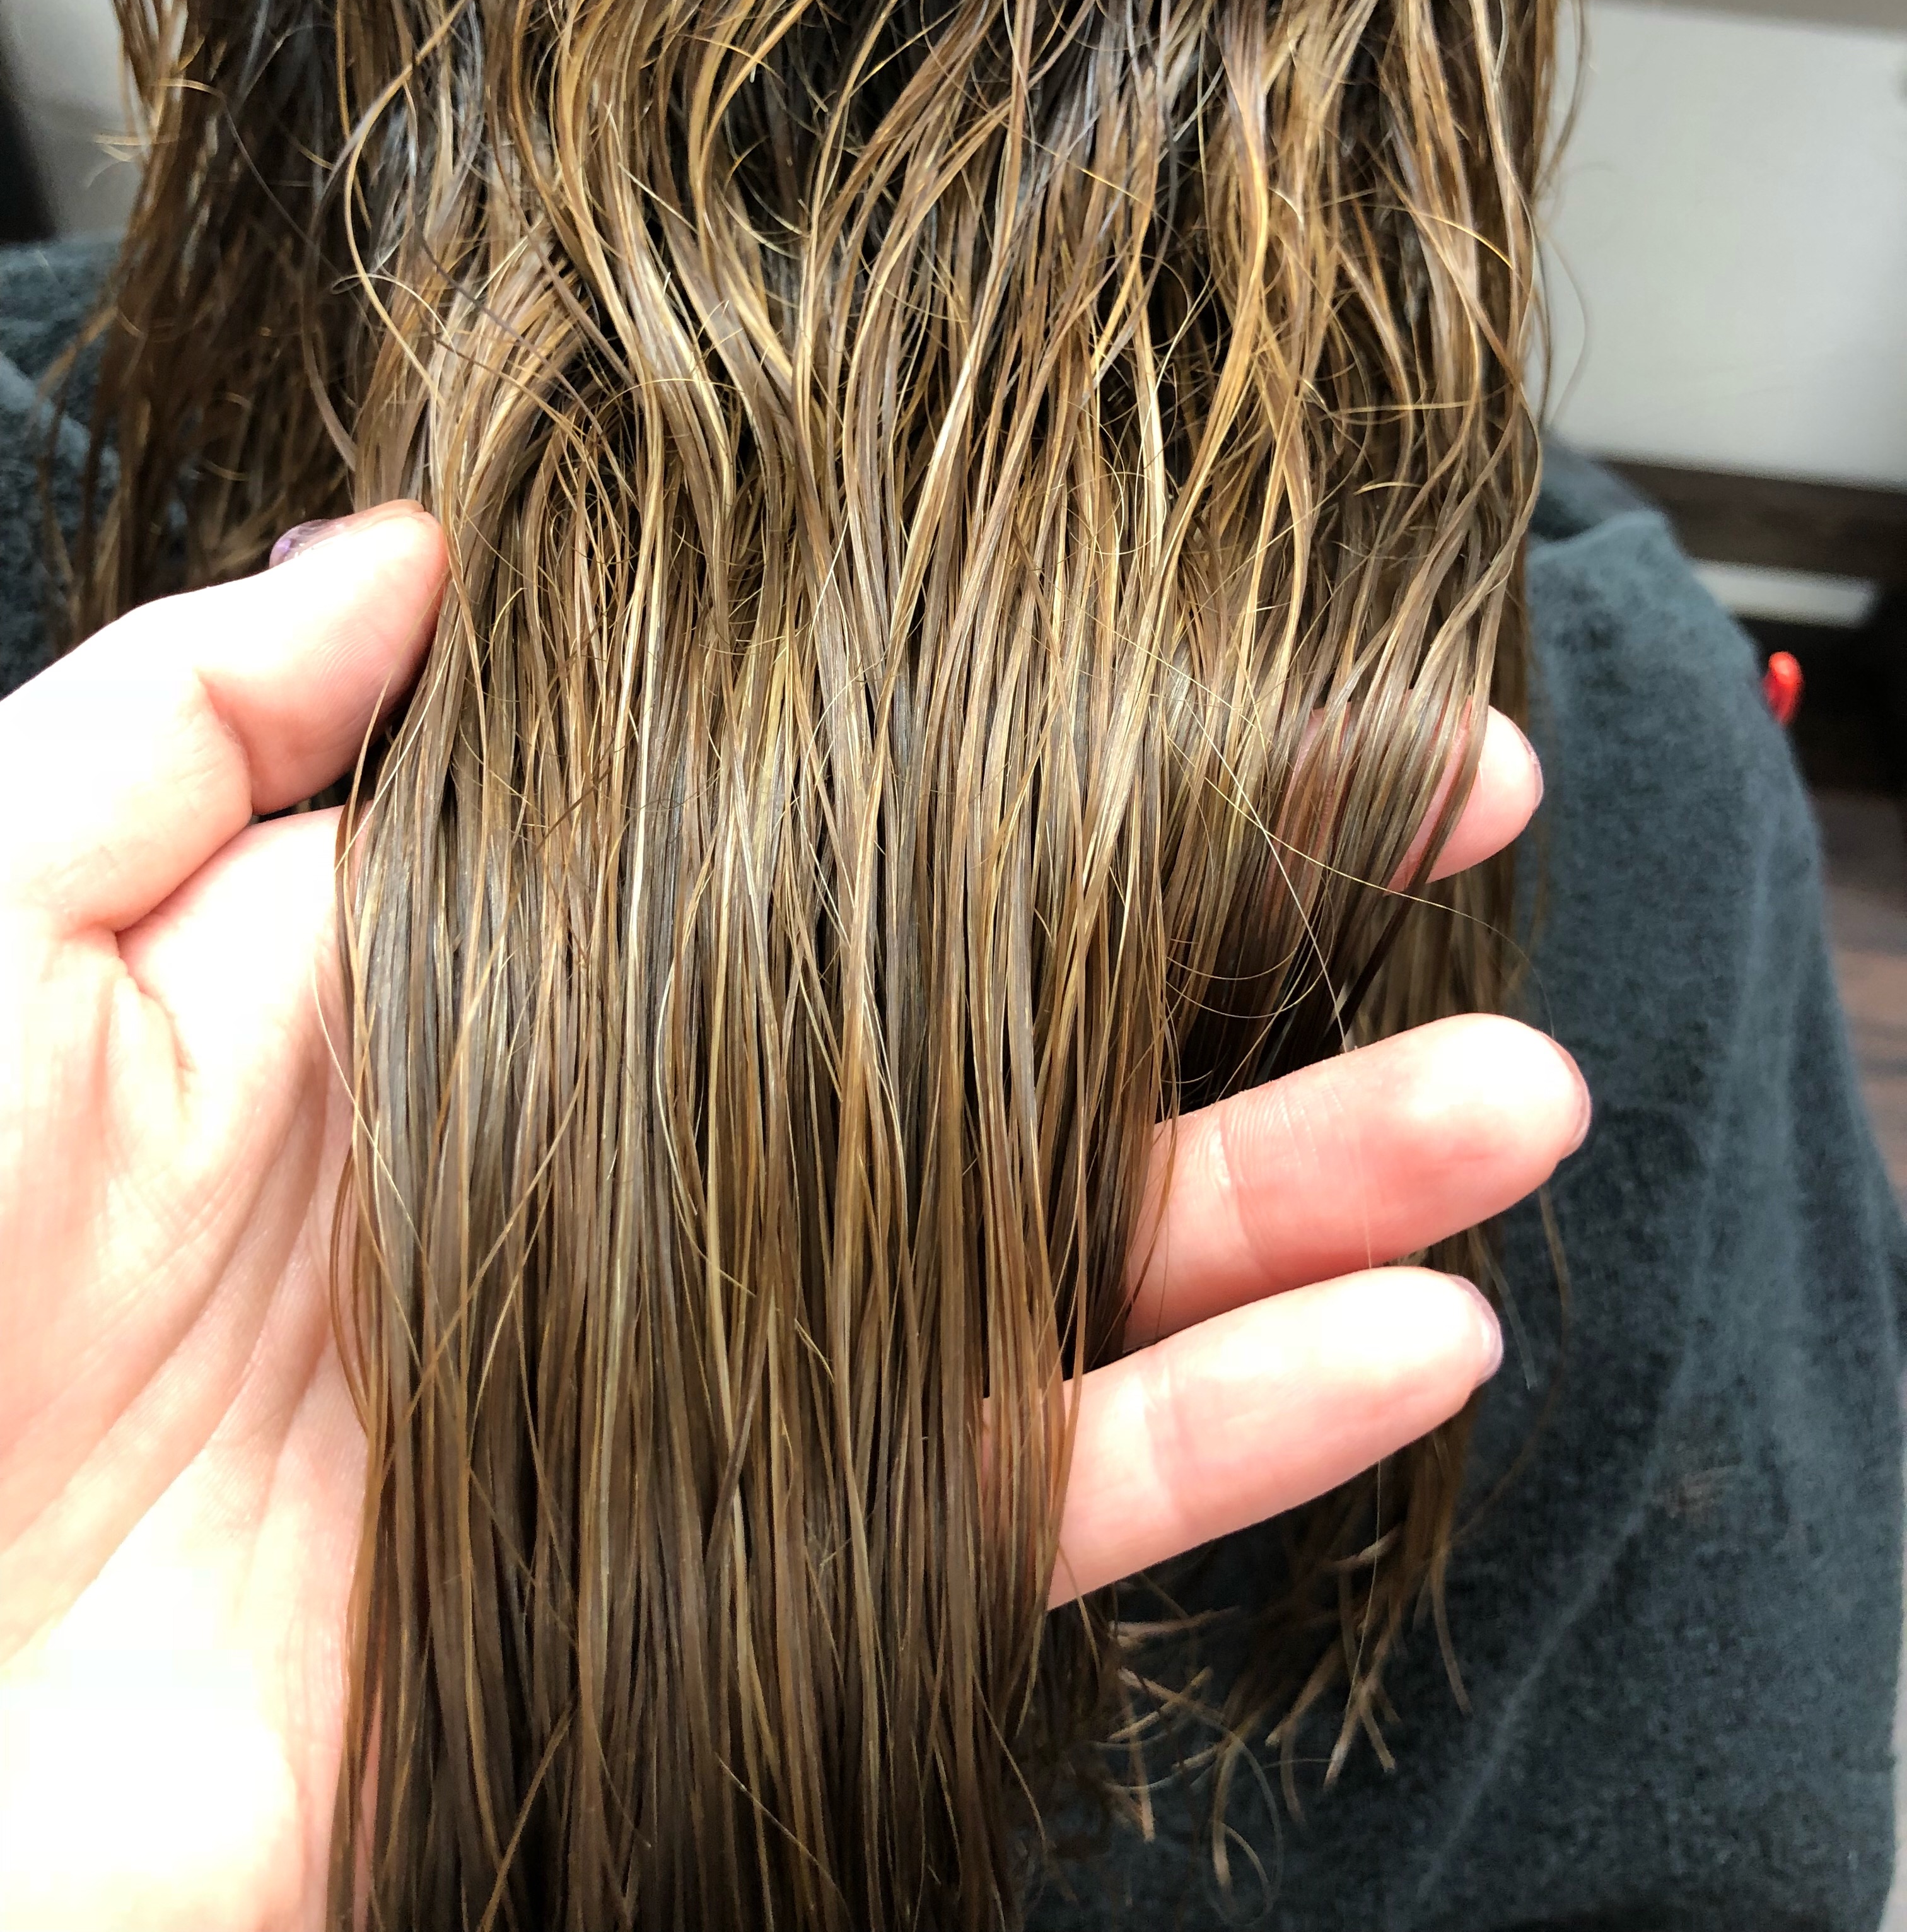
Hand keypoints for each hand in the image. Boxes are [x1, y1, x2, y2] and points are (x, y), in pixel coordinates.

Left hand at [0, 510, 1580, 1927]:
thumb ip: (197, 714)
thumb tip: (421, 542)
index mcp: (477, 989)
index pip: (808, 831)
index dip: (998, 747)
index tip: (1182, 659)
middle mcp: (629, 1167)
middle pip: (984, 1028)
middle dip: (1229, 929)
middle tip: (1448, 810)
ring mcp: (699, 1380)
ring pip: (1056, 1262)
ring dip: (1296, 1185)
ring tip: (1505, 1096)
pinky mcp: (726, 1596)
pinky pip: (1014, 1509)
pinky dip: (1213, 1441)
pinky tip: (1401, 1343)